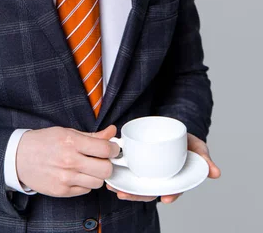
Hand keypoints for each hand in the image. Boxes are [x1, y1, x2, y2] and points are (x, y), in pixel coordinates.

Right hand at [16, 124, 120, 196]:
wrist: (19, 157)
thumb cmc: (43, 142)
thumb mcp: (67, 132)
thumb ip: (92, 135)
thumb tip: (112, 132)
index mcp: (71, 142)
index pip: (105, 149)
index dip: (113, 149)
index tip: (112, 148)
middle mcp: (69, 161)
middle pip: (105, 169)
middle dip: (108, 164)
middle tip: (103, 159)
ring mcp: (65, 178)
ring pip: (97, 183)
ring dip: (97, 175)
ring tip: (89, 167)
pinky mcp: (62, 191)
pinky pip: (85, 190)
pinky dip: (85, 183)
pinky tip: (78, 174)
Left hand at [106, 132, 220, 203]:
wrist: (174, 130)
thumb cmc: (187, 143)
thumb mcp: (198, 148)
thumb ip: (204, 159)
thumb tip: (217, 173)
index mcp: (175, 179)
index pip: (173, 190)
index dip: (169, 194)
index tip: (166, 198)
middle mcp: (161, 179)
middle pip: (150, 191)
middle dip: (137, 196)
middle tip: (125, 194)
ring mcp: (150, 172)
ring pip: (137, 185)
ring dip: (125, 188)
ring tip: (113, 188)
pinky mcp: (139, 163)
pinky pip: (130, 173)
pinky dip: (120, 177)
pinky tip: (111, 178)